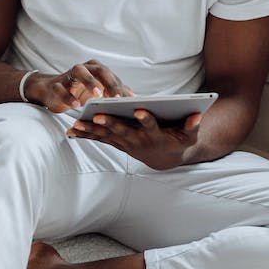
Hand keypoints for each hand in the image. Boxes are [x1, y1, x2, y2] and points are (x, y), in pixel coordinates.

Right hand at [24, 60, 132, 113]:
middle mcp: (83, 68)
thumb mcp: (98, 92)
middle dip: (109, 83)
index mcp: (95, 69)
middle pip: (99, 70)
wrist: (52, 92)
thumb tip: (135, 98)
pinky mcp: (56, 84)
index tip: (129, 100)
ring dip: (89, 82)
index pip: (111, 75)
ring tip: (97, 96)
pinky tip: (76, 105)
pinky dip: (69, 96)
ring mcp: (68, 74)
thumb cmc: (79, 92)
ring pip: (79, 72)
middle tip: (117, 97)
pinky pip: (62, 88)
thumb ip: (114, 93)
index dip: (120, 87)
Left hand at [66, 109, 203, 169]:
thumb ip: (193, 125)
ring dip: (91, 130)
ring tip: (76, 123)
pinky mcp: (117, 143)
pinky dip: (85, 135)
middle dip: (110, 123)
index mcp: (155, 135)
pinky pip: (99, 139)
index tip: (140, 110)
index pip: (151, 125)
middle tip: (98, 115)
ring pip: (107, 135)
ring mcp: (125, 143)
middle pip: (123, 130)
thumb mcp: (190, 136)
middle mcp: (138, 140)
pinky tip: (70, 131)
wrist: (165, 158)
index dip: (146, 119)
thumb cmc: (178, 141)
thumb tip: (198, 114)